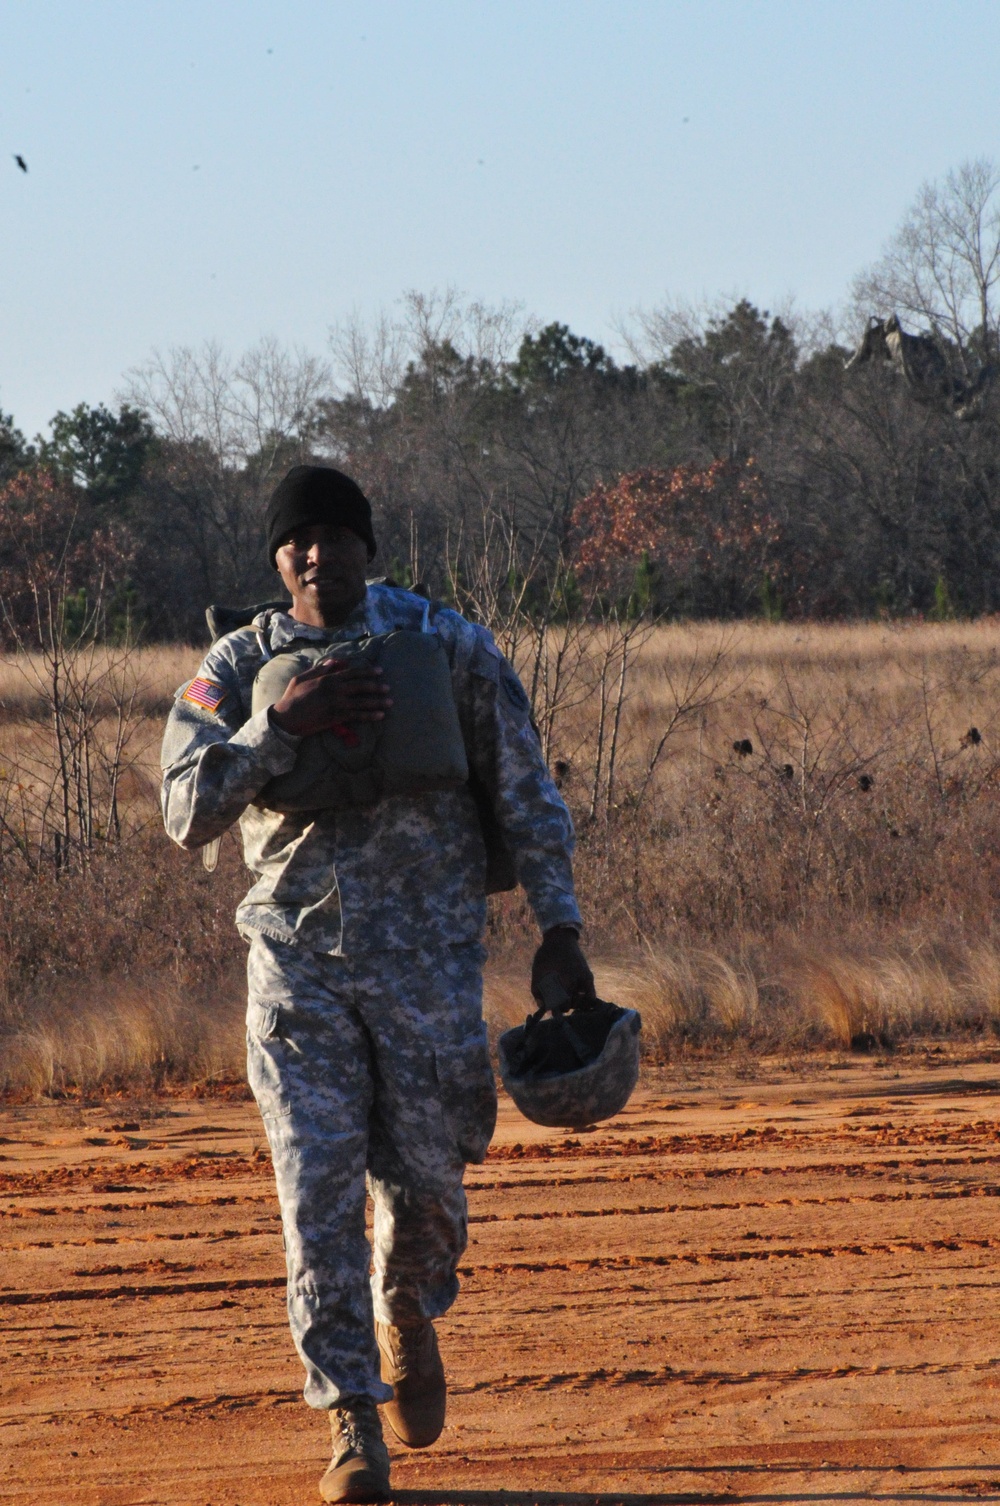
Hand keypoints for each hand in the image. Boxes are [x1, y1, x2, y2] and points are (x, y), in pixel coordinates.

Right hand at [269, 657, 391, 737]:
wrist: (287, 718)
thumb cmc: (292, 697)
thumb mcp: (302, 678)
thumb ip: (318, 669)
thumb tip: (333, 662)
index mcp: (327, 678)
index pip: (352, 672)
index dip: (368, 671)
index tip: (379, 671)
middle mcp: (335, 689)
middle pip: (361, 686)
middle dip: (376, 686)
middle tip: (388, 687)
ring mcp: (337, 704)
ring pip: (363, 701)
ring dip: (378, 701)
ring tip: (390, 702)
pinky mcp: (337, 717)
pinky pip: (358, 715)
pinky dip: (370, 715)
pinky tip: (380, 716)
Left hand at [530, 926, 595, 1012]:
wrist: (561, 939)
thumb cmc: (546, 955)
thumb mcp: (537, 971)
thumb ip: (537, 990)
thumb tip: (542, 1007)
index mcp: (562, 980)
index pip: (560, 1004)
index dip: (555, 1008)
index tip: (550, 1006)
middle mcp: (576, 981)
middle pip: (570, 1005)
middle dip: (562, 1007)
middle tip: (557, 1002)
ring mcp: (584, 979)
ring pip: (582, 1003)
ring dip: (574, 1004)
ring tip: (566, 1000)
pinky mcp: (589, 977)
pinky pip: (591, 996)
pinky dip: (585, 1002)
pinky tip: (577, 1000)